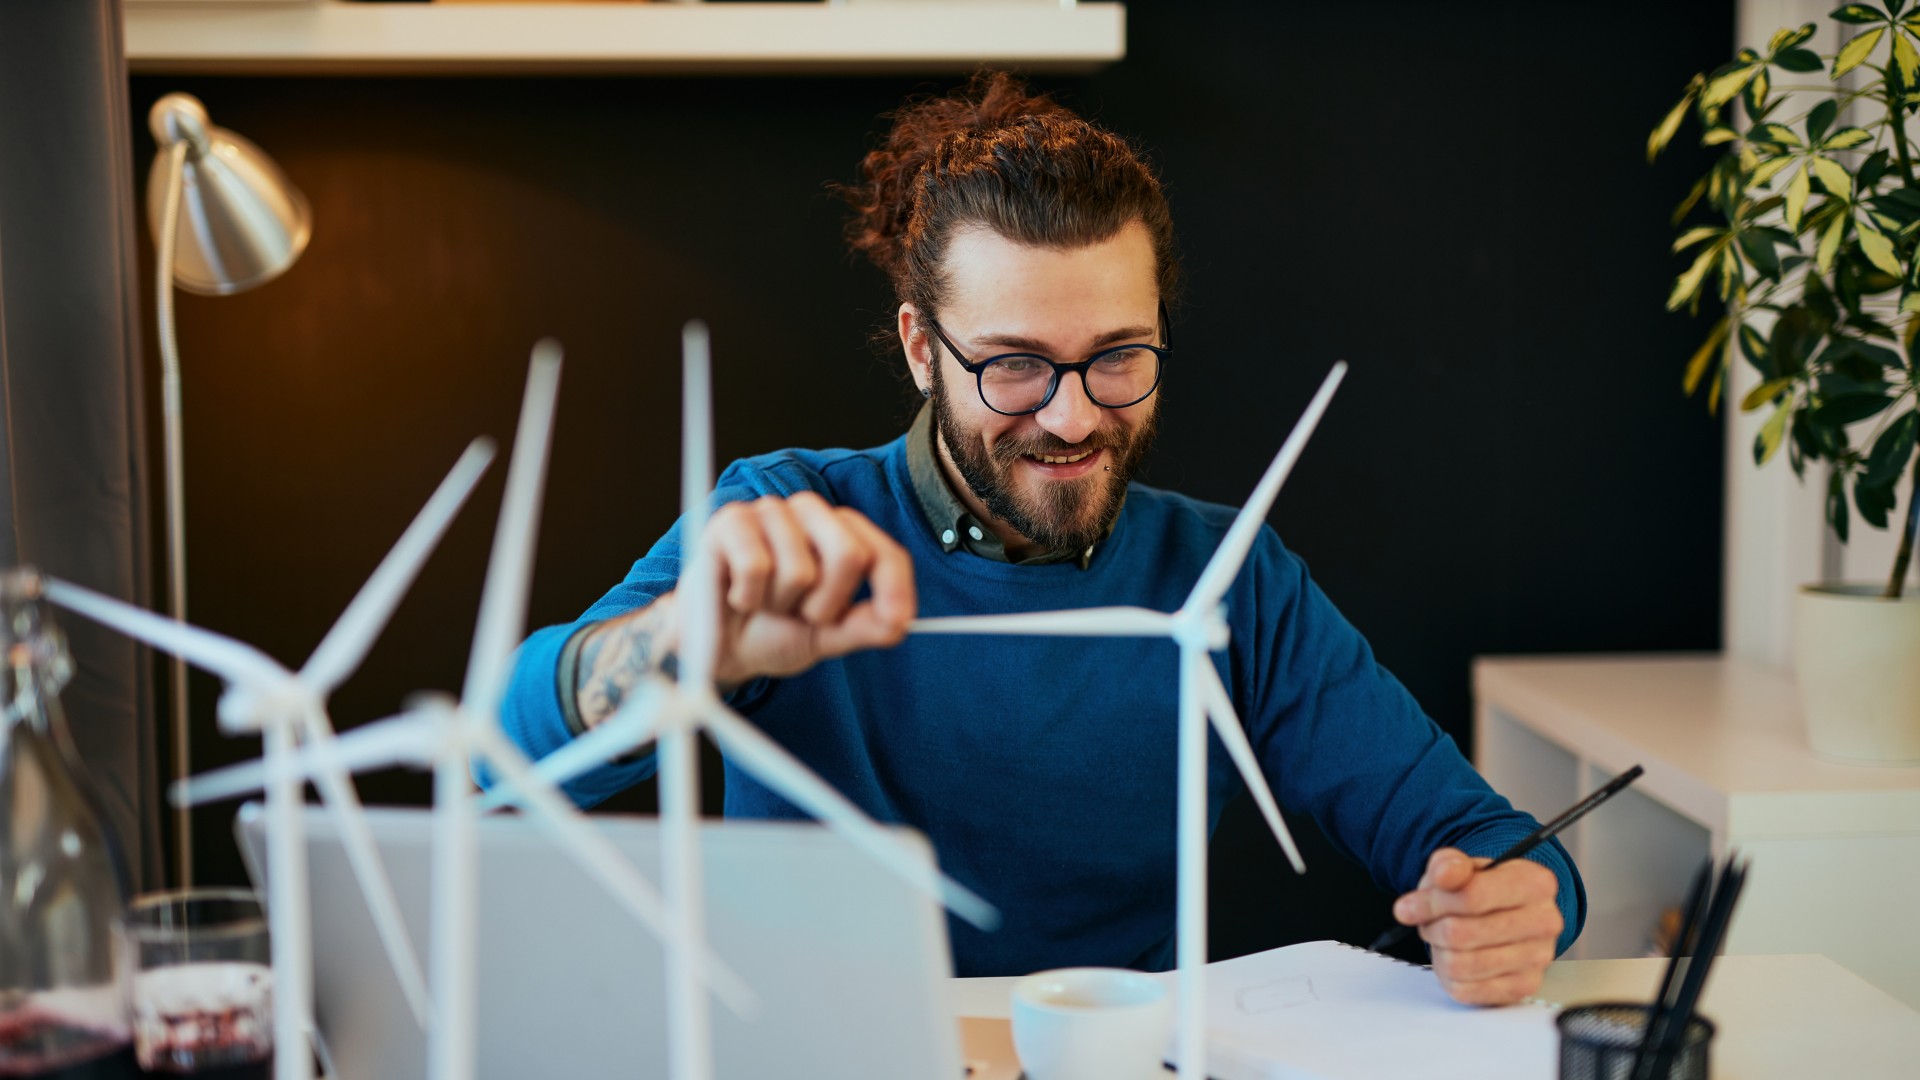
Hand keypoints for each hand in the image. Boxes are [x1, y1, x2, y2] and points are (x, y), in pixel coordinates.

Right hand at [699, 492, 916, 684]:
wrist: (717, 648)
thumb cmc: (772, 632)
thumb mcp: (826, 637)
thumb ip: (864, 627)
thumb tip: (898, 623)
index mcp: (843, 534)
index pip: (885, 553)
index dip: (895, 587)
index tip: (897, 621)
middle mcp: (811, 514)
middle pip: (849, 555)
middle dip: (827, 604)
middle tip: (803, 615)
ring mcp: (771, 512)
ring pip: (799, 569)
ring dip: (780, 604)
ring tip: (764, 603)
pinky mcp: (731, 520)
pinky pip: (756, 565)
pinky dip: (748, 595)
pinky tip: (739, 595)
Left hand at [1390, 848, 1561, 1005]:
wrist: (1500, 913)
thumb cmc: (1480, 889)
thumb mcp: (1460, 867)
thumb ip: (1449, 865)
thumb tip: (1445, 875)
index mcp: (1535, 883)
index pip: (1472, 896)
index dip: (1432, 903)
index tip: (1409, 906)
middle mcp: (1544, 921)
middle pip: (1461, 934)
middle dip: (1433, 928)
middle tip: (1430, 923)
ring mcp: (1537, 958)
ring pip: (1461, 964)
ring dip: (1439, 952)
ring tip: (1443, 939)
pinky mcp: (1524, 986)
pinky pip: (1466, 990)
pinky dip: (1449, 975)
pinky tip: (1455, 958)